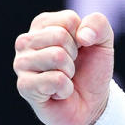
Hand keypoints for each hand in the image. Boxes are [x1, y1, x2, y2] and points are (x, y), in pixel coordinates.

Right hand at [14, 10, 114, 124]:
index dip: (83, 37)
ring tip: (64, 78)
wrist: (90, 103)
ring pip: (56, 56)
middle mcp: (26, 41)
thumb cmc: (91, 68)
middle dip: (74, 55)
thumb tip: (83, 36)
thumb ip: (98, 23)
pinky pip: (55, 80)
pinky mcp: (24, 86)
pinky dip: (65, 89)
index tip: (78, 49)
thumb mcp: (103, 41)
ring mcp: (21, 63)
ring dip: (69, 72)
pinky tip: (58, 93)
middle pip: (60, 36)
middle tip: (70, 66)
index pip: (69, 20)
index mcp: (42, 24)